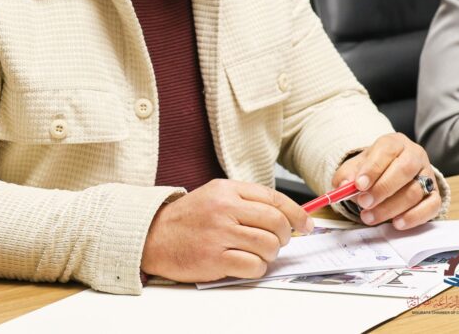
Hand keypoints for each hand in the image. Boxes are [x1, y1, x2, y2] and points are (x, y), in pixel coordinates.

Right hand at [140, 179, 312, 282]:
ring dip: (269, 254)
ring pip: (268, 245)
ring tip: (256, 253)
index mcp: (226, 189)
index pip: (273, 198)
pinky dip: (256, 268)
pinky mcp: (214, 258)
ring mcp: (219, 233)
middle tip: (278, 241)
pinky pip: (253, 266)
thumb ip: (246, 201)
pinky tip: (245, 264)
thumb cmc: (187, 219)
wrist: (153, 236)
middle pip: (276, 222)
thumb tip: (286, 215)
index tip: (306, 224)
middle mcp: (224, 208)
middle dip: (284, 236)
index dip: (296, 213)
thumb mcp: (215, 196)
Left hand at [332, 133, 440, 229]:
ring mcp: (428, 175)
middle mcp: (415, 155)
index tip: (358, 185)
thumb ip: (346, 174)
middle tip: (364, 203)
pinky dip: (414, 217)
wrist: (393, 173)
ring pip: (415, 191)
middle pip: (405, 170)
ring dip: (391, 208)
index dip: (373, 168)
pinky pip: (431, 206)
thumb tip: (341, 186)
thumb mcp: (357, 166)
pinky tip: (397, 223)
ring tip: (370, 217)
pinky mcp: (435, 194)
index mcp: (395, 143)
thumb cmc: (375, 169)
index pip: (386, 150)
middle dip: (382, 189)